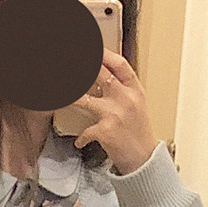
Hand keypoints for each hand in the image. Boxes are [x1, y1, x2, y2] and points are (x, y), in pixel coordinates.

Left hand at [71, 48, 157, 175]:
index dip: (104, 53)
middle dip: (83, 68)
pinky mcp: (106, 131)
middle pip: (100, 74)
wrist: (144, 159)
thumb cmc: (139, 133)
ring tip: (62, 97)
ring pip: (84, 99)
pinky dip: (81, 138)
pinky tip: (80, 141)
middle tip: (67, 63)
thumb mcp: (137, 106)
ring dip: (71, 97)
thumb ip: (123, 90)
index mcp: (135, 90)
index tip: (93, 47)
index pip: (120, 64)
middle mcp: (126, 98)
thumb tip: (102, 78)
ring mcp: (115, 114)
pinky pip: (85, 131)